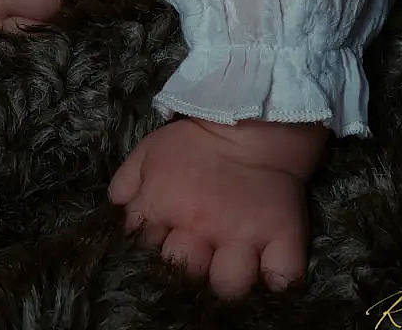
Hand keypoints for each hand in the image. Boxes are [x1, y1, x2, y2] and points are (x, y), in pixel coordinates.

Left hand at [108, 118, 312, 298]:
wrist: (252, 118)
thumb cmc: (196, 139)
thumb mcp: (150, 150)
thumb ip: (127, 182)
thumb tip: (118, 212)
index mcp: (164, 204)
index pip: (145, 248)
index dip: (154, 246)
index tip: (167, 238)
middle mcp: (201, 225)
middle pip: (187, 272)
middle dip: (189, 266)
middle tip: (201, 249)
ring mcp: (243, 234)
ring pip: (230, 284)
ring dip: (231, 279)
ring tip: (235, 264)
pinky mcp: (283, 235)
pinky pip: (283, 276)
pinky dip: (278, 278)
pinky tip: (269, 269)